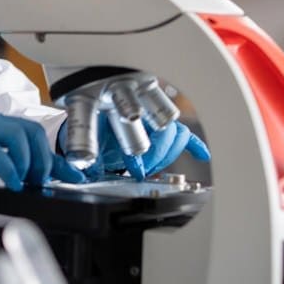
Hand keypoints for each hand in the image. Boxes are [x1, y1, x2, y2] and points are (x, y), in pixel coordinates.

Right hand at [0, 104, 85, 190]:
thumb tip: (24, 178)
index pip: (32, 132)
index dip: (56, 157)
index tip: (74, 175)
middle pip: (32, 130)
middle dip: (45, 158)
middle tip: (43, 181)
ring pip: (21, 135)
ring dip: (31, 162)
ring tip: (27, 182)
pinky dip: (11, 169)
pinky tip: (12, 183)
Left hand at [70, 114, 209, 180]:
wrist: (90, 120)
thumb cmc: (88, 133)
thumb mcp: (82, 144)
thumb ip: (82, 158)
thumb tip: (82, 175)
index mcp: (117, 108)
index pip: (138, 128)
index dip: (138, 154)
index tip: (135, 170)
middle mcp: (139, 109)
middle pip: (164, 131)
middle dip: (157, 156)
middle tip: (144, 171)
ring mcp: (153, 117)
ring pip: (176, 133)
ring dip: (168, 155)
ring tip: (153, 168)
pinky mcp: (162, 127)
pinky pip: (184, 134)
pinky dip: (193, 145)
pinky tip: (201, 155)